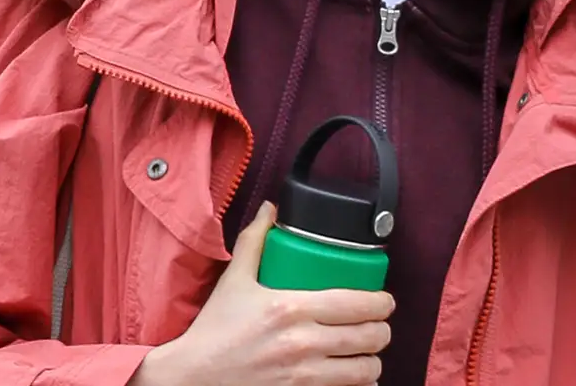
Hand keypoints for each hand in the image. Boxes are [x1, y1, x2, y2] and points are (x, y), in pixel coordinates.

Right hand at [130, 202, 393, 385]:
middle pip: (369, 337)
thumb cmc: (214, 332)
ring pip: (364, 370)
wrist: (191, 378)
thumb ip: (255, 241)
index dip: (382, 303)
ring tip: (368, 354)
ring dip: (373, 361)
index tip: (384, 301)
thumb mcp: (234, 282)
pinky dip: (358, 385)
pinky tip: (354, 378)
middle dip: (382, 331)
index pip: (357, 304)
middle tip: (378, 326)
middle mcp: (302, 343)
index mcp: (291, 308)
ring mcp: (302, 376)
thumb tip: (272, 208)